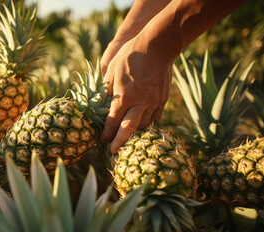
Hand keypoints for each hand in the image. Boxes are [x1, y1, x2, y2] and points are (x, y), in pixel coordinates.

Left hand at [100, 37, 172, 153]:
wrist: (157, 46)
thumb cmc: (130, 56)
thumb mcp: (111, 70)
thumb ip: (106, 90)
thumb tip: (100, 105)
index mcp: (125, 95)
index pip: (113, 121)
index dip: (107, 133)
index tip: (102, 140)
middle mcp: (140, 102)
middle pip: (129, 129)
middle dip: (119, 142)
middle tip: (113, 152)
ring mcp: (153, 101)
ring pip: (144, 125)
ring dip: (134, 134)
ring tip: (126, 138)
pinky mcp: (163, 99)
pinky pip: (155, 118)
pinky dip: (147, 124)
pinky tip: (141, 125)